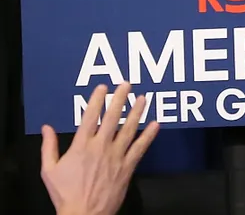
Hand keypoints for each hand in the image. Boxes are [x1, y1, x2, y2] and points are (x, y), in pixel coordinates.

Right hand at [42, 84, 159, 214]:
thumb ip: (49, 147)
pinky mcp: (127, 167)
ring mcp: (116, 156)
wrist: (84, 214)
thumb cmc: (65, 193)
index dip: (97, 100)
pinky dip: (149, 136)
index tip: (103, 87)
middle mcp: (100, 147)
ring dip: (137, 112)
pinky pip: (140, 148)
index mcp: (81, 146)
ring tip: (144, 98)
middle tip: (127, 84)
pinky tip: (156, 124)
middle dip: (120, 99)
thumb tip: (46, 127)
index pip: (90, 117)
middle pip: (112, 118)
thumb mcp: (49, 170)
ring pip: (129, 129)